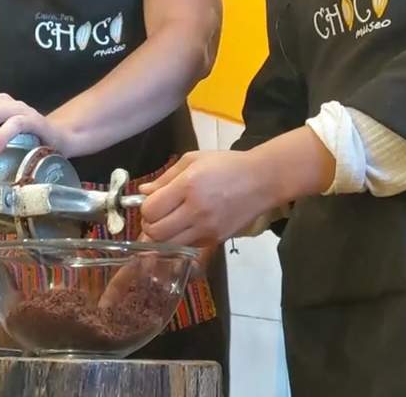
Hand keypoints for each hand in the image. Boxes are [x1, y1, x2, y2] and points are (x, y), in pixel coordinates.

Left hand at [138, 151, 279, 246]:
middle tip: (157, 214)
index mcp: (188, 186)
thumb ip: (165, 177)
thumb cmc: (227, 165)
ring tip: (169, 222)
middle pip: (155, 232)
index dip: (145, 208)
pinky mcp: (216, 240)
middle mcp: (196, 211)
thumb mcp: (193, 160)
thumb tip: (143, 192)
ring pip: (169, 245)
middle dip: (149, 224)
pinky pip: (187, 246)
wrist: (262, 181)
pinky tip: (186, 226)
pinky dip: (180, 239)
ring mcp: (207, 229)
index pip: (150, 210)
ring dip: (163, 235)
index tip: (152, 201)